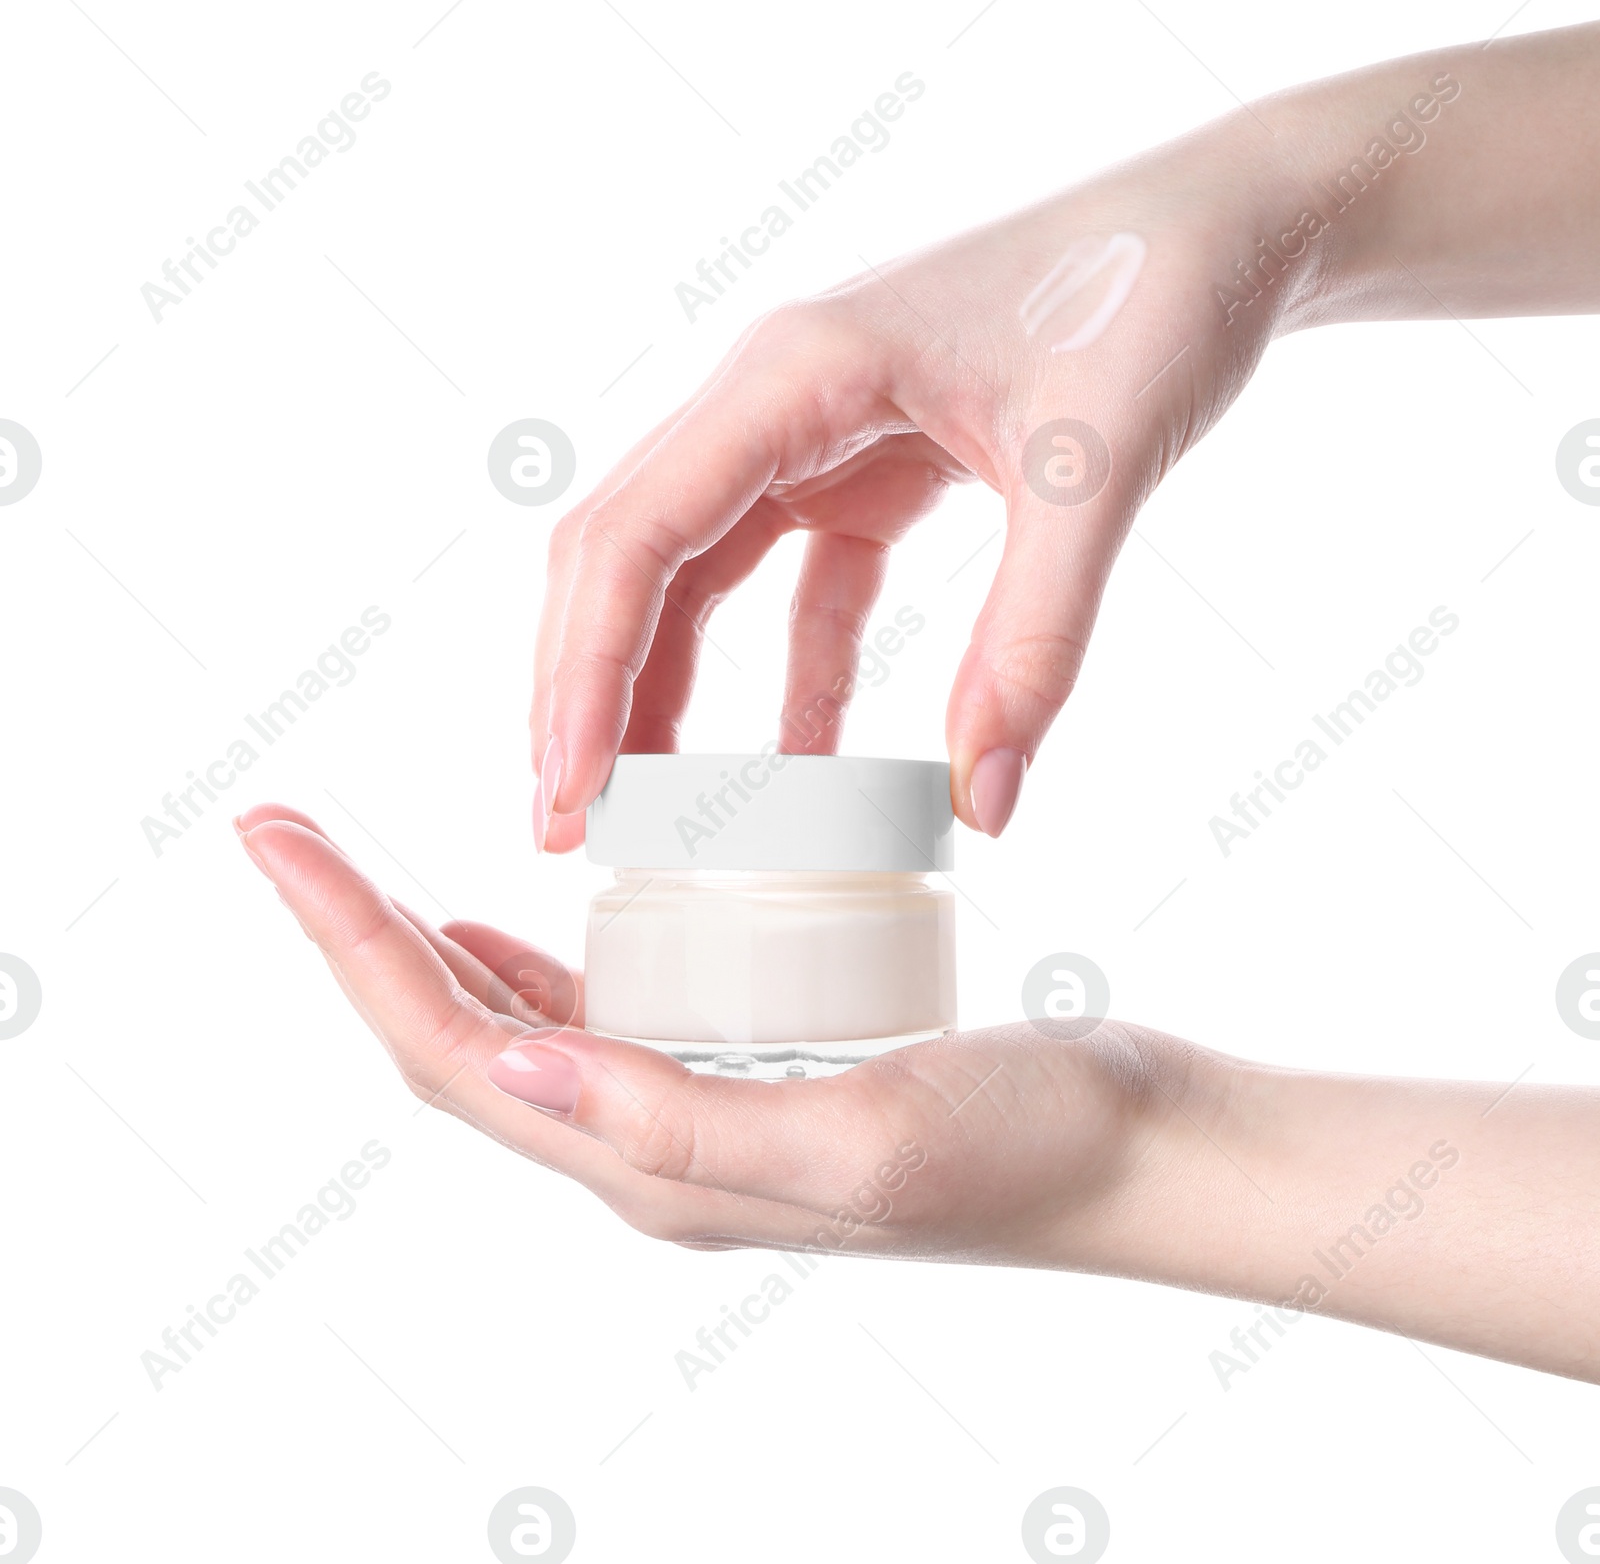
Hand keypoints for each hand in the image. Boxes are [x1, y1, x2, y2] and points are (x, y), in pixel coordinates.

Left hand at [238, 801, 1599, 1378]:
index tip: (278, 836)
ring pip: (514, 1028)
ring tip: (365, 867)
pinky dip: (534, 961)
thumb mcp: (861, 1139)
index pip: (448, 1051)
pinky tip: (525, 910)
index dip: (351, 944)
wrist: (1136, 1151)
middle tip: (287, 827)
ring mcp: (695, 1113)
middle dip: (356, 935)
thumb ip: (683, 1123)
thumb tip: (509, 1061)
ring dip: (426, 949)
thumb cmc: (1030, 1147)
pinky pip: (600, 1017)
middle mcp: (653, 1150)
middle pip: (453, 1038)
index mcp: (655, 1168)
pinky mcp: (744, 1073)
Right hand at [531, 116, 1293, 850]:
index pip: (636, 533)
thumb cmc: (1154, 293)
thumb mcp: (1095, 469)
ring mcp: (816, 432)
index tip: (566, 792)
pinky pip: (798, 589)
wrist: (1228, 224)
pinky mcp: (871, 467)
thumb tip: (984, 804)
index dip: (583, 670)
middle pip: (629, 555)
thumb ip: (1035, 639)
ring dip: (661, 689)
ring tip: (648, 813)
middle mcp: (776, 396)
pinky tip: (804, 767)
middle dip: (586, 690)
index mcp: (795, 370)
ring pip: (692, 575)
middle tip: (568, 826)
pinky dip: (794, 679)